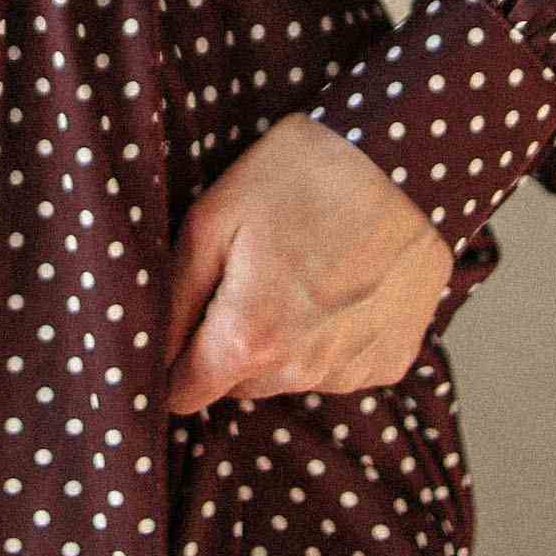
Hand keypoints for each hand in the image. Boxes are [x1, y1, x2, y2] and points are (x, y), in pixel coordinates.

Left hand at [163, 110, 453, 413]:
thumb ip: (174, 297)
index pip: (182, 395)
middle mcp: (301, 372)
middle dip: (229, 341)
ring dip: (282, 338)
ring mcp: (352, 370)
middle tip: (247, 270)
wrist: (405, 161)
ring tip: (298, 266)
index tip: (182, 319)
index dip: (172, 359)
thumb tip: (151, 351)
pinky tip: (341, 281)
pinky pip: (338, 365)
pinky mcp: (392, 360)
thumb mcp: (213, 217)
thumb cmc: (301, 176)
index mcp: (248, 340)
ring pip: (289, 375)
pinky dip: (331, 335)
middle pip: (237, 383)